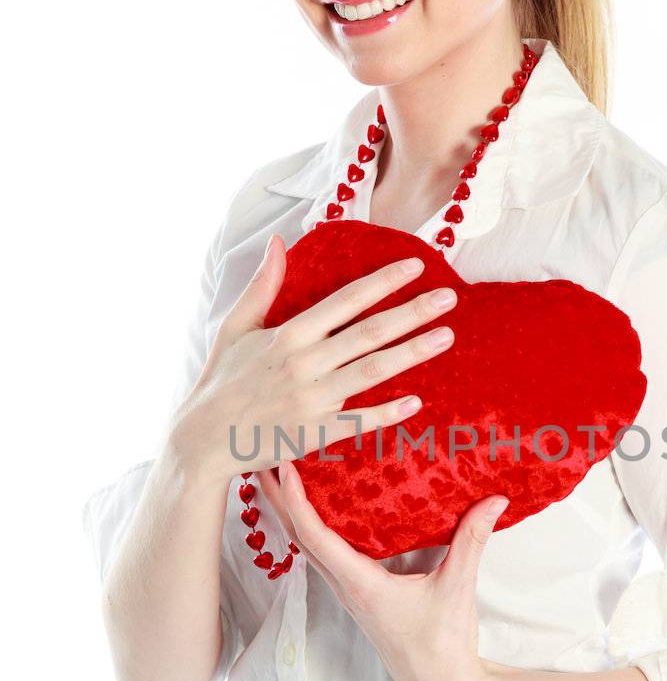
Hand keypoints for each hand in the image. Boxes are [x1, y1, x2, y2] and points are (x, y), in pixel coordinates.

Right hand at [171, 233, 458, 486]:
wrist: (203, 438)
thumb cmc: (221, 380)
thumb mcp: (236, 327)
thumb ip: (262, 286)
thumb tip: (277, 242)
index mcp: (288, 335)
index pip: (346, 300)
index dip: (383, 281)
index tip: (415, 265)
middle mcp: (304, 364)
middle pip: (369, 333)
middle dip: (412, 312)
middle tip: (449, 297)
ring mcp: (312, 400)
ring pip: (372, 372)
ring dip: (412, 353)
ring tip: (446, 337)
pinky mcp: (314, 433)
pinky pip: (358, 422)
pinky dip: (387, 413)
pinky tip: (416, 402)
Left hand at [276, 459, 508, 680]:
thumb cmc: (443, 643)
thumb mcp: (458, 588)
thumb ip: (473, 541)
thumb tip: (495, 500)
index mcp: (361, 585)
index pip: (316, 536)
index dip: (297, 501)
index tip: (285, 466)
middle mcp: (345, 588)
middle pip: (298, 537)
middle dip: (278, 498)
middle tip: (262, 458)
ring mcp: (347, 593)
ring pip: (306, 546)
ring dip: (289, 512)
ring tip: (279, 476)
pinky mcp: (356, 595)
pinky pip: (323, 555)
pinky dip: (310, 528)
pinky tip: (316, 510)